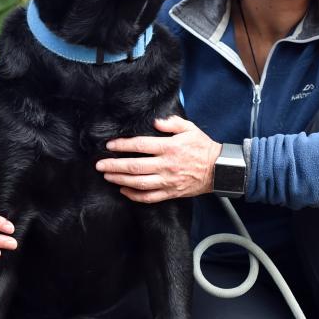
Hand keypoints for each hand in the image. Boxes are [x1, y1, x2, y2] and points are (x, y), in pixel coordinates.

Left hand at [95, 116, 221, 202]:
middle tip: (99, 164)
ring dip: (120, 179)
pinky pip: (149, 197)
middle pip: (135, 166)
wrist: (219, 170)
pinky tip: (123, 190)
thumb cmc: (203, 148)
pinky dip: (134, 195)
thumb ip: (172, 123)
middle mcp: (166, 165)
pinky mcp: (170, 192)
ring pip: (139, 182)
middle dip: (114, 165)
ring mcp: (167, 180)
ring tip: (107, 176)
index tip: (110, 145)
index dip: (123, 145)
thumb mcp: (190, 129)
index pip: (141, 145)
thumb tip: (155, 121)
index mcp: (169, 148)